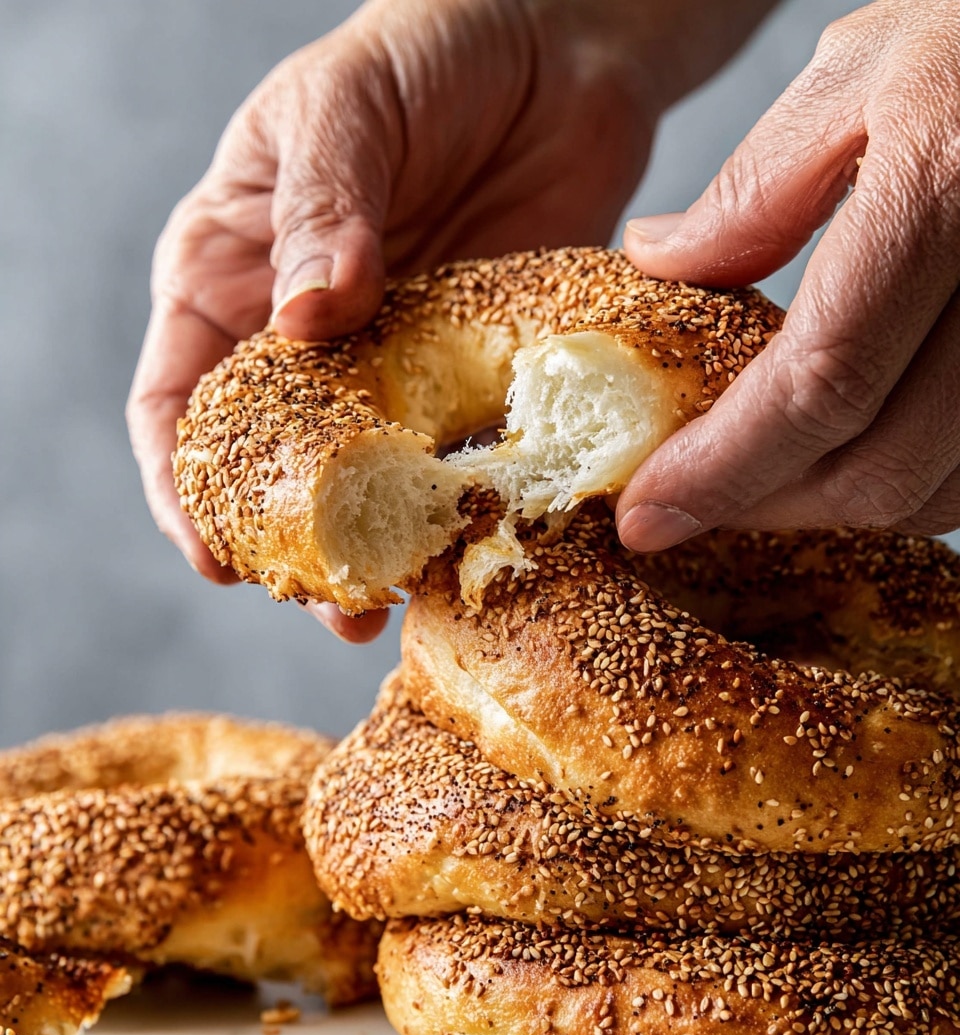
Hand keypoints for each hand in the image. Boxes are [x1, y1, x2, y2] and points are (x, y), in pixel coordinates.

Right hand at [128, 0, 668, 639]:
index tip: (218, 557)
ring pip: (364, 484)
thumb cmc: (427, 50)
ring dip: (376, 549)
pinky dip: (459, 507)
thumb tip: (304, 322)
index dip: (185, 489)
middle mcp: (304, 338)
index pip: (180, 403)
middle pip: (272, 470)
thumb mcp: (347, 108)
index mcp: (233, 275)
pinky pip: (458, 456)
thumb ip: (322, 209)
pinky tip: (472, 545)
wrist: (561, 48)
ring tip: (397, 602)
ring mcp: (393, 365)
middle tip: (333, 603)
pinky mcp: (475, 374)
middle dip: (292, 548)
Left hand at [618, 0, 959, 551]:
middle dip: (768, 504)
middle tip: (694, 499)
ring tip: (763, 474)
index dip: (723, 471)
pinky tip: (850, 447)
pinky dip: (905, 477)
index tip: (649, 514)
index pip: (818, 385)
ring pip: (936, 489)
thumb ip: (756, 187)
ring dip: (835, 501)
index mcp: (946, 192)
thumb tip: (661, 262)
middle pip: (880, 467)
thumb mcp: (862, 73)